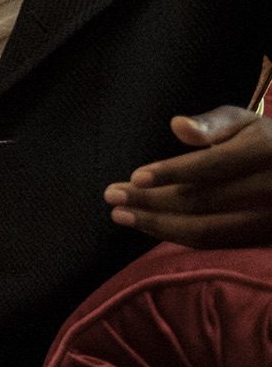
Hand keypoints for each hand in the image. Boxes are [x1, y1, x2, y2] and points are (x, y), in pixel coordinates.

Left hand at [108, 106, 271, 246]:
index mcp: (265, 152)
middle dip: (152, 201)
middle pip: (203, 200)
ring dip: (157, 224)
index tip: (134, 177)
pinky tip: (148, 224)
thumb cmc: (264, 142)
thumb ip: (212, 123)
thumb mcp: (245, 123)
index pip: (212, 165)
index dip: (172, 172)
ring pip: (206, 229)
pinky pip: (213, 243)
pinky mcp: (261, 239)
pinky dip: (176, 235)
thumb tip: (178, 125)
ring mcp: (270, 219)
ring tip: (120, 214)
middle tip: (111, 195)